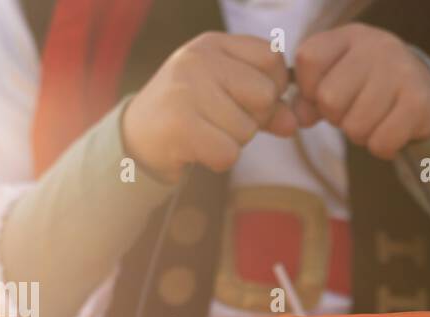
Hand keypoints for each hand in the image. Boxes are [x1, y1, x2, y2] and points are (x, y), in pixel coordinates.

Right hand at [122, 32, 296, 182]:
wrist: (137, 138)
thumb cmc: (192, 114)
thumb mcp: (229, 97)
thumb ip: (266, 107)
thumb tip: (293, 124)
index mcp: (213, 44)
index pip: (272, 58)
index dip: (272, 87)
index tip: (248, 100)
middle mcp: (198, 59)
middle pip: (265, 95)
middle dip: (254, 119)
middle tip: (222, 121)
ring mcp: (186, 89)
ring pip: (247, 130)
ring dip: (234, 142)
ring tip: (205, 132)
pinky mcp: (179, 124)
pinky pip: (228, 154)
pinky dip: (219, 160)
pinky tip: (198, 149)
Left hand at [292, 24, 429, 159]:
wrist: (422, 85)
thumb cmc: (368, 84)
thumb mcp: (336, 77)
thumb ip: (309, 96)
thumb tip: (299, 118)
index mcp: (349, 36)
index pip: (309, 59)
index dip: (308, 89)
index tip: (323, 95)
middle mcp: (376, 47)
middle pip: (329, 99)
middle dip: (336, 117)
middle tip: (353, 111)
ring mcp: (400, 72)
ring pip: (355, 127)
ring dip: (360, 135)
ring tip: (373, 120)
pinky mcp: (419, 102)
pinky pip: (381, 143)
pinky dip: (381, 148)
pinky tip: (389, 132)